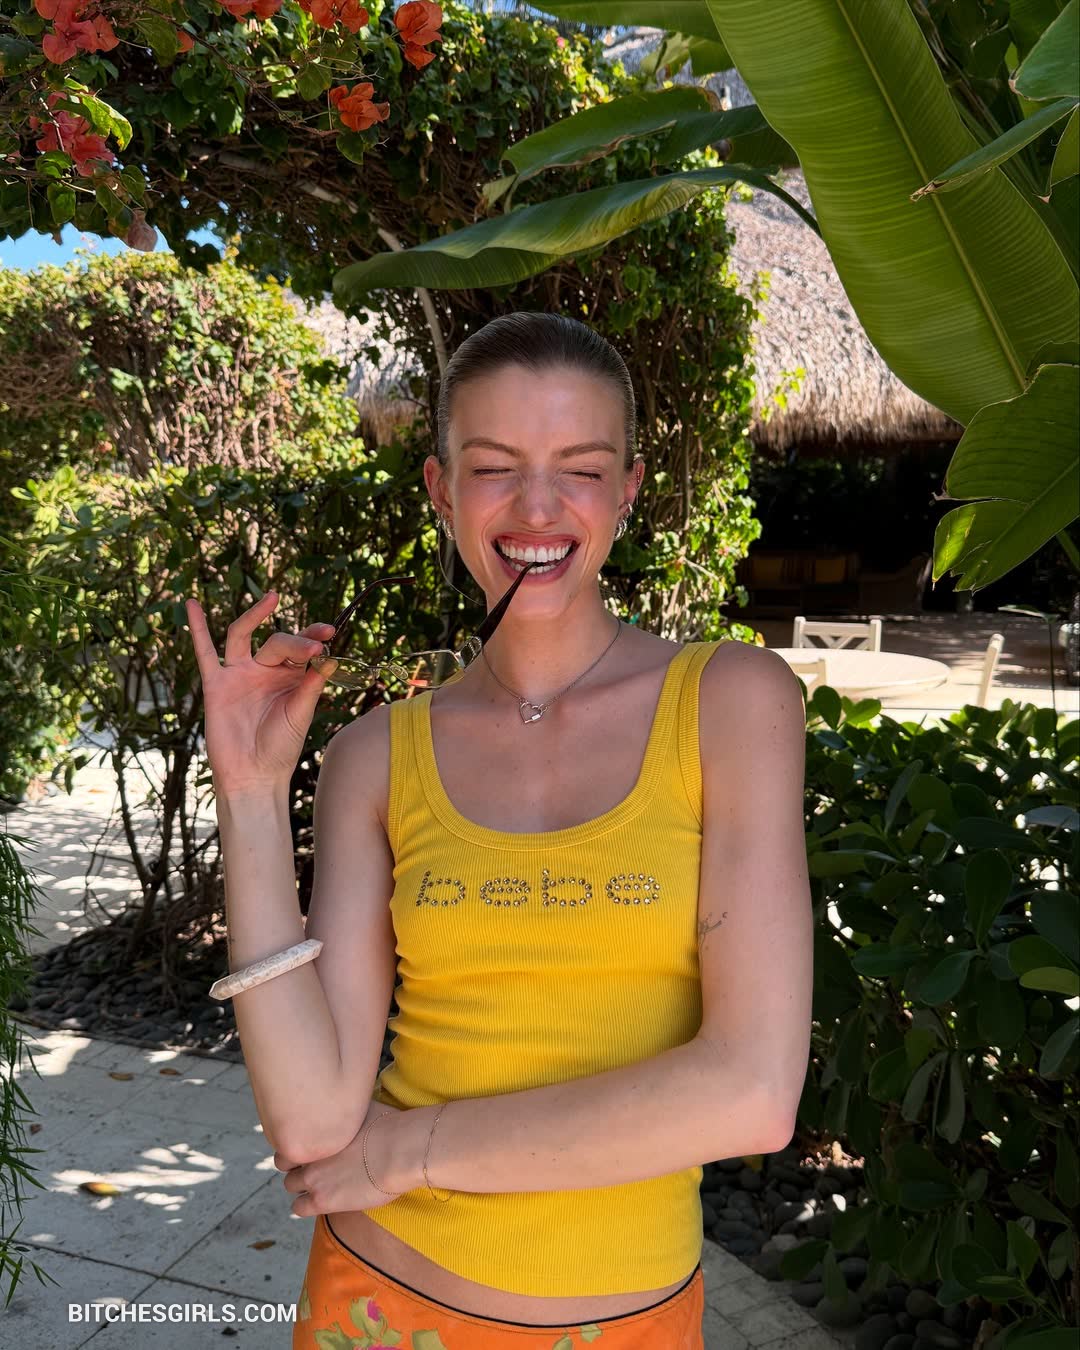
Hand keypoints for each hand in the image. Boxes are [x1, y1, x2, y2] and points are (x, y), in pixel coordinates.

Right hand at [182, 589, 338, 796]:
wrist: (254, 775)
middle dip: (296, 641)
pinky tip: (192, 605)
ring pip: (243, 635)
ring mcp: (240, 675)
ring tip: (272, 597)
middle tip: (316, 644)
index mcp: (290, 677)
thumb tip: (331, 658)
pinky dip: (198, 629)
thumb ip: (311, 686)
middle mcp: (265, 671)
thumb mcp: (300, 714)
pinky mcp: (216, 684)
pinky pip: (205, 653)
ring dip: (255, 615)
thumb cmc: (281, 748)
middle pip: (278, 642)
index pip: (302, 648)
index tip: (330, 631)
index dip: (314, 636)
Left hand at [275, 1101, 413, 1217]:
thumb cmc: (389, 1125)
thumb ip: (345, 1108)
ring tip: (318, 1183)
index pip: (289, 1135)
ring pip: (289, 1184)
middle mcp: (309, 1151)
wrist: (401, 1151)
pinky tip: (321, 1199)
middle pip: (284, 1160)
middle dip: (296, 1162)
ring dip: (300, 1184)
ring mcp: (313, 1177)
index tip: (310, 1144)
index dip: (300, 1141)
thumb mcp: (362, 1105)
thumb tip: (347, 1102)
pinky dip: (305, 1205)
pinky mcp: (322, 1201)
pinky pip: (298, 1208)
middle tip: (313, 1163)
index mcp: (315, 1127)